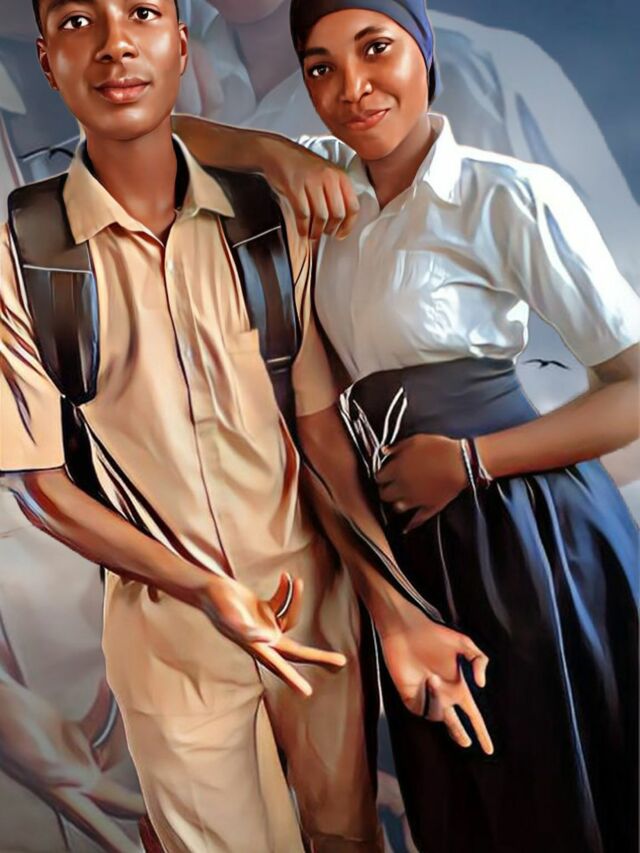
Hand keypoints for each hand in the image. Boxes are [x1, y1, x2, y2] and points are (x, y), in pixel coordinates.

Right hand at [0, 677, 144, 852]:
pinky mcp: (73, 734)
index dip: (116, 843)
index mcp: (64, 789)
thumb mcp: (29, 749)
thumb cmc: (8, 726)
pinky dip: (105, 705)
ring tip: (114, 695)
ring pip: (114, 749)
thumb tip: (77, 777)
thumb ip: (51, 767)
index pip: (96, 824)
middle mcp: (74, 776)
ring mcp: (75, 755)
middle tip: (166, 815)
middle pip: (115, 797)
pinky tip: (103, 686)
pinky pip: (101, 724)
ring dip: (121, 728)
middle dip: (138, 805)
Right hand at [200, 571, 346, 695]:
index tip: (307, 693)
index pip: (279, 665)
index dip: (292, 679)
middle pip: (296, 651)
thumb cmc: (218, 603)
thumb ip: (246, 628)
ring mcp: (266, 626)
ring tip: (297, 581)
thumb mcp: (230, 616)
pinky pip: (284, 603)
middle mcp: (265, 639)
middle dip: (318, 656)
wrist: (210, 590)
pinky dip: (287, 590)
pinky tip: (286, 576)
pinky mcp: (266, 612)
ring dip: (296, 598)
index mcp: (257, 645)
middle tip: (341, 662)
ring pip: (291, 617)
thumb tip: (269, 637)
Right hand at [261, 137, 359, 239]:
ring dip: (317, 231)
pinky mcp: (295, 187)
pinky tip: (303, 230)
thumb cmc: (302, 167)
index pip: (353, 206)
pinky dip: (303, 227)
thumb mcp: (326, 174)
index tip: (341, 233)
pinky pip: (303, 215)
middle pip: (338, 214)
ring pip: (321, 217)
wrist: (278, 153)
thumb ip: (337, 192)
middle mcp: (328, 177)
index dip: (348, 225)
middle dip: (331, 230)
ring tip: (313, 234)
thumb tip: (342, 221)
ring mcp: (311, 182)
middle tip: (325, 234)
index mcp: (340, 176)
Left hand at [375, 434, 467, 529]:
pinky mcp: (429, 507)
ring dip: (396, 503)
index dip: (381, 475)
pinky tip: (406, 527)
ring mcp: (415, 499)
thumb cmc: (439, 448)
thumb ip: (397, 447)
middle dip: (385, 490)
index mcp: (396, 470)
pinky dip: (411, 524)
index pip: (379, 478)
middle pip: (384, 495)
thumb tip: (384, 452)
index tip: (385, 473)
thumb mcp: (415, 440)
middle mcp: (402, 487)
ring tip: (400, 497)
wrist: (461, 463)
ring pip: (397, 507)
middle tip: (390, 485)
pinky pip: (417, 519)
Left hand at [377, 601, 492, 754]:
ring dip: (439, 700)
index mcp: (458, 687)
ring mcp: (427, 697)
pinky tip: (426, 681)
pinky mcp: (409, 696)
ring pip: (439, 716)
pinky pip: (422, 709)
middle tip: (466, 742)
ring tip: (432, 677)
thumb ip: (480, 660)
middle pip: (455, 725)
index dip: (481, 732)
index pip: (472, 715)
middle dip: (460, 734)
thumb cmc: (434, 634)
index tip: (489, 749)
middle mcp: (444, 695)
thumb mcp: (464, 643)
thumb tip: (481, 685)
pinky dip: (427, 699)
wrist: (406, 630)